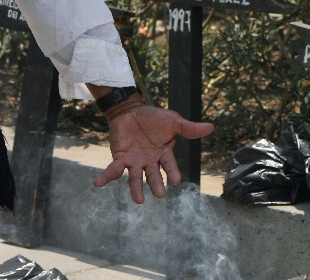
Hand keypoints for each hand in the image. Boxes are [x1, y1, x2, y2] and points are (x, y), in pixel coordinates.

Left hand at [93, 102, 213, 203]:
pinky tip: (98, 183)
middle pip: (153, 175)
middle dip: (156, 184)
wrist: (131, 111)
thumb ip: (189, 128)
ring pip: (136, 178)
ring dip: (136, 189)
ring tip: (138, 200)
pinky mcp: (120, 158)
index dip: (172, 172)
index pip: (169, 165)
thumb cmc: (154, 118)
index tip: (176, 180)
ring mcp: (135, 162)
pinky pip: (113, 169)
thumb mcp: (173, 121)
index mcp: (164, 154)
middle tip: (160, 194)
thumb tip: (211, 127)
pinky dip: (106, 177)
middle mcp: (150, 161)